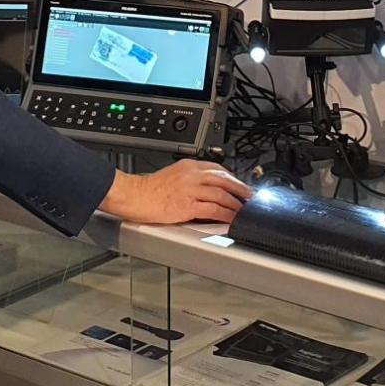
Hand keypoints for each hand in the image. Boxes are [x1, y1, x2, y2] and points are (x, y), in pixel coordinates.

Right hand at [101, 159, 252, 224]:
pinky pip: (213, 209)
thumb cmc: (148, 189)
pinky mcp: (187, 205)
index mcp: (188, 166)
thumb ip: (190, 180)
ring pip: (222, 194)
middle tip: (252, 197)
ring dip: (236, 203)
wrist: (133, 195)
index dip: (233, 178)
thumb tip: (206, 190)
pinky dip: (226, 214)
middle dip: (241, 189)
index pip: (218, 169)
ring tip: (245, 210)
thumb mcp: (172, 175)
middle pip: (224, 179)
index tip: (241, 186)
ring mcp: (190, 190)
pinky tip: (232, 219)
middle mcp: (192, 175)